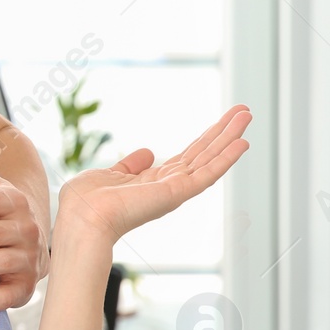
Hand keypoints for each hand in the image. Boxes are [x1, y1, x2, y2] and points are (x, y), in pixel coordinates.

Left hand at [55, 104, 252, 244]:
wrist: (82, 218)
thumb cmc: (87, 203)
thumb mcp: (109, 175)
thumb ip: (130, 166)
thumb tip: (147, 152)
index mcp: (153, 182)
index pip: (187, 156)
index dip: (205, 138)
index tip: (222, 121)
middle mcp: (168, 186)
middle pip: (204, 153)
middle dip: (224, 132)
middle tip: (244, 111)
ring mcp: (175, 190)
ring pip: (210, 159)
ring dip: (230, 137)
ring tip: (247, 115)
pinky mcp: (178, 192)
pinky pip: (208, 173)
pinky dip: (226, 158)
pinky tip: (242, 142)